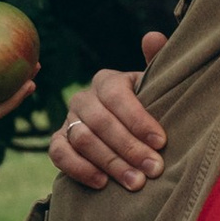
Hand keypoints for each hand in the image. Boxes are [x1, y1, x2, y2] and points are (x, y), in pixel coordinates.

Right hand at [49, 34, 169, 189]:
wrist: (126, 134)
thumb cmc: (146, 108)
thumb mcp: (156, 87)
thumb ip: (158, 63)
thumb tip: (152, 37)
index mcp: (107, 81)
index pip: (117, 96)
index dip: (138, 119)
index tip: (161, 142)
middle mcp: (84, 98)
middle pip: (101, 122)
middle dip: (130, 148)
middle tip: (153, 170)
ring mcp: (68, 120)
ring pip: (82, 139)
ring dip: (110, 163)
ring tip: (136, 183)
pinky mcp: (58, 142)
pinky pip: (58, 154)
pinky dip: (79, 169)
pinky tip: (102, 183)